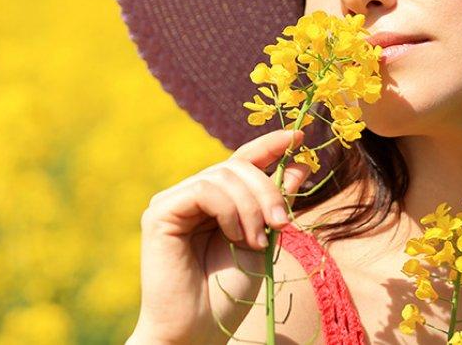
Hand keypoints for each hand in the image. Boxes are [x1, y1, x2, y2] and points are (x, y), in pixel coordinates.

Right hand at [131, 128, 312, 343]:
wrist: (197, 332)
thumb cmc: (227, 294)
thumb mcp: (263, 241)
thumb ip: (276, 204)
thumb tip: (300, 163)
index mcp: (216, 202)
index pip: (242, 161)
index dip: (269, 145)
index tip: (298, 136)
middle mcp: (191, 196)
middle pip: (236, 165)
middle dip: (267, 188)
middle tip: (283, 223)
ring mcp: (173, 202)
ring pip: (222, 174)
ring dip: (252, 205)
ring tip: (257, 241)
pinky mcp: (160, 212)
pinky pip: (203, 189)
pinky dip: (229, 210)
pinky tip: (236, 237)